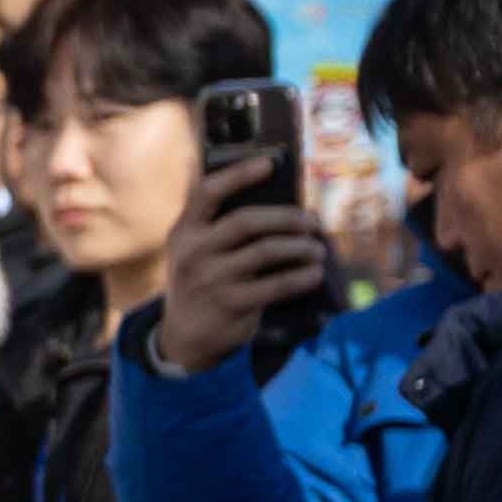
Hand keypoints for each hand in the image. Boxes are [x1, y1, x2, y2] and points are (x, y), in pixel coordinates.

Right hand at [146, 150, 336, 377]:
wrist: (186, 337)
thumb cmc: (204, 282)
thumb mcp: (198, 253)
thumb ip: (222, 228)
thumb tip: (283, 207)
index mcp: (183, 233)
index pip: (207, 193)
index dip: (238, 175)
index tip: (268, 164)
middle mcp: (193, 253)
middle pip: (247, 221)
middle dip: (288, 218)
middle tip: (313, 223)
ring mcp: (211, 280)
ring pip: (268, 250)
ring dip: (302, 247)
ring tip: (317, 250)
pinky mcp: (231, 304)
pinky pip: (278, 284)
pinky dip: (303, 277)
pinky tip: (315, 273)